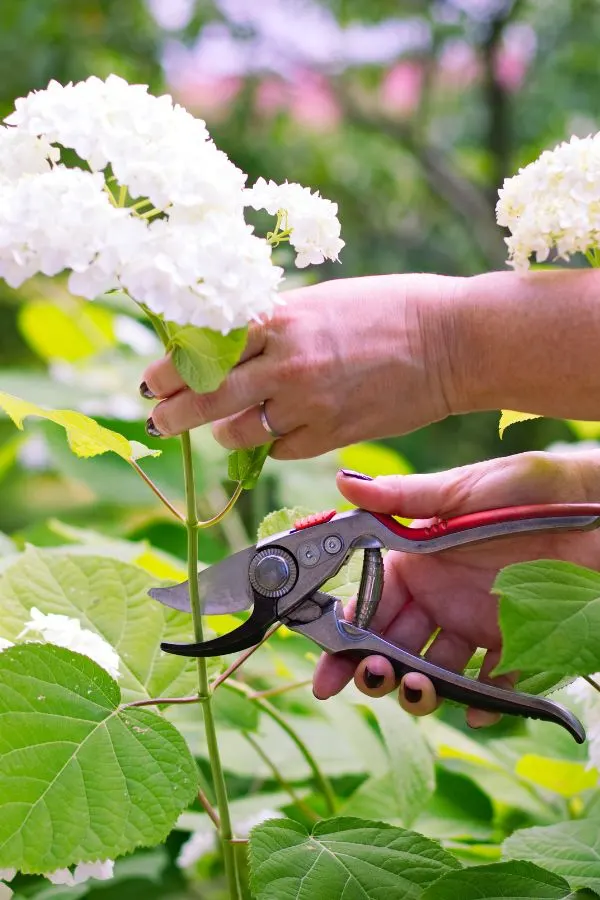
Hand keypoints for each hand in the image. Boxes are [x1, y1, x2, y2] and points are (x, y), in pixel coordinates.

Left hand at [139, 274, 459, 458]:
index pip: (203, 347)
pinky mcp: (331, 434)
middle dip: (173, 413)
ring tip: (227, 426)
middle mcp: (285, 362)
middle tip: (158, 419)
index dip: (169, 367)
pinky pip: (280, 449)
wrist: (451, 341)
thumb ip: (274, 325)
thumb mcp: (320, 302)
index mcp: (280, 318)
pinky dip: (273, 443)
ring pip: (237, 433)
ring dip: (225, 432)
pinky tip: (280, 430)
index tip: (153, 380)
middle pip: (205, 397)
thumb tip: (232, 344)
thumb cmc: (389, 309)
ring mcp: (307, 402)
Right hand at [312, 450, 599, 727]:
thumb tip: (342, 481)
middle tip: (377, 679)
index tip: (326, 672)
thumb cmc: (524, 490)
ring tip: (421, 689)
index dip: (344, 638)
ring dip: (421, 689)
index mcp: (417, 562)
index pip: (369, 605)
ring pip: (435, 670)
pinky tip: (477, 709)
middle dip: (377, 670)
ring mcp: (475, 621)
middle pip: (394, 645)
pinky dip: (483, 703)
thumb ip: (401, 498)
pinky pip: (494, 683)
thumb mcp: (458, 492)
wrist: (593, 506)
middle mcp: (440, 596)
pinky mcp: (516, 641)